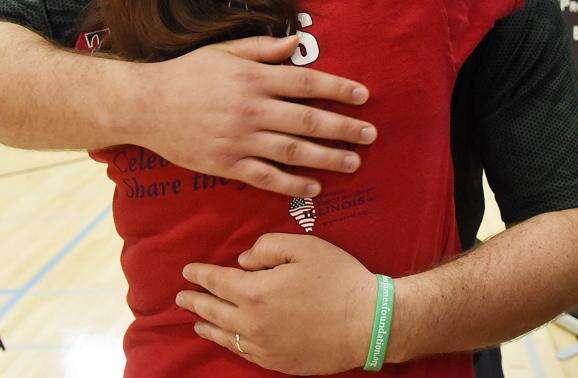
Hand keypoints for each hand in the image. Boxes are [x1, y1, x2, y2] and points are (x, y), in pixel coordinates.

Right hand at [125, 35, 376, 196]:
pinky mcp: (226, 164)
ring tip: (353, 162)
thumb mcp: (225, 52)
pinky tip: (314, 187)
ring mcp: (240, 140)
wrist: (146, 105)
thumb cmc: (189, 73)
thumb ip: (264, 49)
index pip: (308, 83)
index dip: (339, 89)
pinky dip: (292, 184)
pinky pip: (266, 177)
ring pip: (293, 151)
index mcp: (254, 79)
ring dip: (327, 158)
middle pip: (308, 120)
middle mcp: (252, 109)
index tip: (364, 96)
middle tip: (370, 135)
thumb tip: (299, 42)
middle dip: (344, 128)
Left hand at [177, 234, 376, 374]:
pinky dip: (228, 342)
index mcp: (256, 291)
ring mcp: (263, 346)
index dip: (201, 274)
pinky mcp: (276, 361)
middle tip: (181, 296)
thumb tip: (243, 261)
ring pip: (224, 335)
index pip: (218, 281)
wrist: (366, 322)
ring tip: (195, 322)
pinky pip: (243, 351)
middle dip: (195, 301)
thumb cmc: (337, 278)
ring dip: (206, 325)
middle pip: (214, 311)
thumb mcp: (305, 247)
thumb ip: (269, 247)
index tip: (188, 270)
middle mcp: (252, 322)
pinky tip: (227, 338)